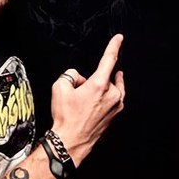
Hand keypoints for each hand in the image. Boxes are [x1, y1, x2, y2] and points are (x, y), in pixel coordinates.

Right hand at [50, 33, 124, 164]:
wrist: (71, 141)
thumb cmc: (66, 117)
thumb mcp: (59, 87)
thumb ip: (71, 74)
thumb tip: (79, 78)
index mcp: (99, 85)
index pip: (109, 60)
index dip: (113, 46)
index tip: (119, 38)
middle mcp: (112, 95)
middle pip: (105, 76)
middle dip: (92, 79)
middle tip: (78, 92)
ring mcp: (116, 107)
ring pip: (109, 88)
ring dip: (98, 89)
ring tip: (83, 100)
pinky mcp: (116, 116)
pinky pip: (111, 100)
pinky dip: (101, 99)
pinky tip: (89, 108)